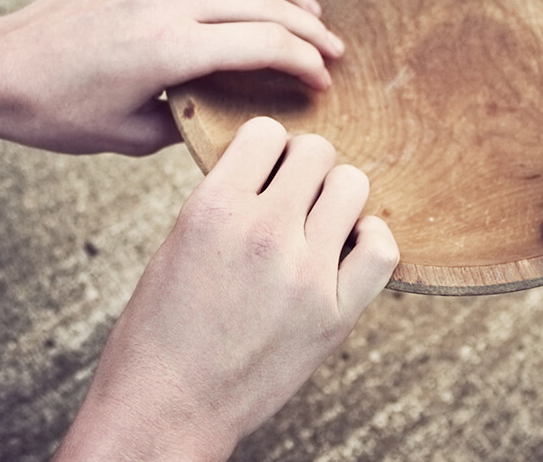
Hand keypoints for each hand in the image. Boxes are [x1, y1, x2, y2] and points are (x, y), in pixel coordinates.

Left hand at [0, 0, 343, 155]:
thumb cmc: (59, 112)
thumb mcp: (132, 136)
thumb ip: (191, 122)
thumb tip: (231, 114)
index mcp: (171, 48)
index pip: (265, 44)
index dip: (305, 62)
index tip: (324, 82)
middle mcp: (167, 0)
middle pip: (264, 4)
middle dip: (309, 28)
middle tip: (336, 51)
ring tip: (311, 13)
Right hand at [56, 117, 398, 460]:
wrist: (168, 409)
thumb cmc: (160, 330)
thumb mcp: (178, 242)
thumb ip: (226, 200)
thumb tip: (272, 168)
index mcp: (214, 208)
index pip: (266, 133)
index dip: (266, 149)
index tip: (263, 171)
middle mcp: (263, 231)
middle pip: (317, 152)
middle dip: (304, 169)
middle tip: (291, 198)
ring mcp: (305, 273)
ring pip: (353, 186)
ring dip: (337, 197)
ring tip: (318, 223)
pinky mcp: (335, 314)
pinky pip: (381, 248)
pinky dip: (370, 238)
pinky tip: (348, 246)